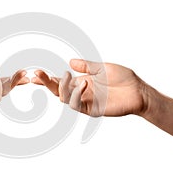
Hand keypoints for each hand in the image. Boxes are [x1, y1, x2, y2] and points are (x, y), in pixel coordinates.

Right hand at [32, 59, 146, 116]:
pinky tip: (83, 84)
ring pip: (64, 98)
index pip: (61, 81)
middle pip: (58, 90)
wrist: (137, 91)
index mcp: (82, 82)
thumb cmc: (123, 78)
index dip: (48, 78)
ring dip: (61, 87)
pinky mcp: (91, 109)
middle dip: (47, 83)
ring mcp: (85, 101)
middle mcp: (81, 92)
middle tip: (37, 76)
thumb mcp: (102, 67)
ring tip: (66, 76)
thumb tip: (70, 62)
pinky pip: (76, 105)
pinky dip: (76, 95)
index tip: (35, 73)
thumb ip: (86, 66)